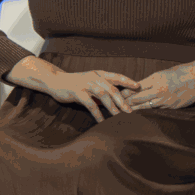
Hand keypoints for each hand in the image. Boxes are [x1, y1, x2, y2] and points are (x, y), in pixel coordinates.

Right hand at [10, 59, 142, 120]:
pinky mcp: (77, 91)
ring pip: (102, 94)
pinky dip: (96, 113)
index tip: (138, 87)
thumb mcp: (91, 84)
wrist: (55, 81)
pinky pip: (89, 103)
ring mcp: (85, 83)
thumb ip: (102, 90)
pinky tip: (101, 120)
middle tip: (129, 110)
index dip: (127, 81)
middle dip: (121, 100)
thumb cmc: (76, 84)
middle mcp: (93, 77)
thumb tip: (117, 102)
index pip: (116, 76)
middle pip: (111, 88)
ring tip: (117, 116)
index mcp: (99, 74)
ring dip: (111, 106)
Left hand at [122, 58, 194, 111]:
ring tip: (126, 111)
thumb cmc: (181, 71)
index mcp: (155, 80)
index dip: (125, 92)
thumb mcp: (163, 73)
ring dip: (136, 109)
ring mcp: (166, 100)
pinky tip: (143, 112)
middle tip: (116, 106)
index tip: (116, 94)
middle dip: (127, 103)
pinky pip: (158, 108)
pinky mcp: (172, 106)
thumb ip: (152, 81)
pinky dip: (150, 109)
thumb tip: (140, 87)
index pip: (136, 88)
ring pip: (147, 106)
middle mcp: (159, 91)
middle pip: (138, 99)